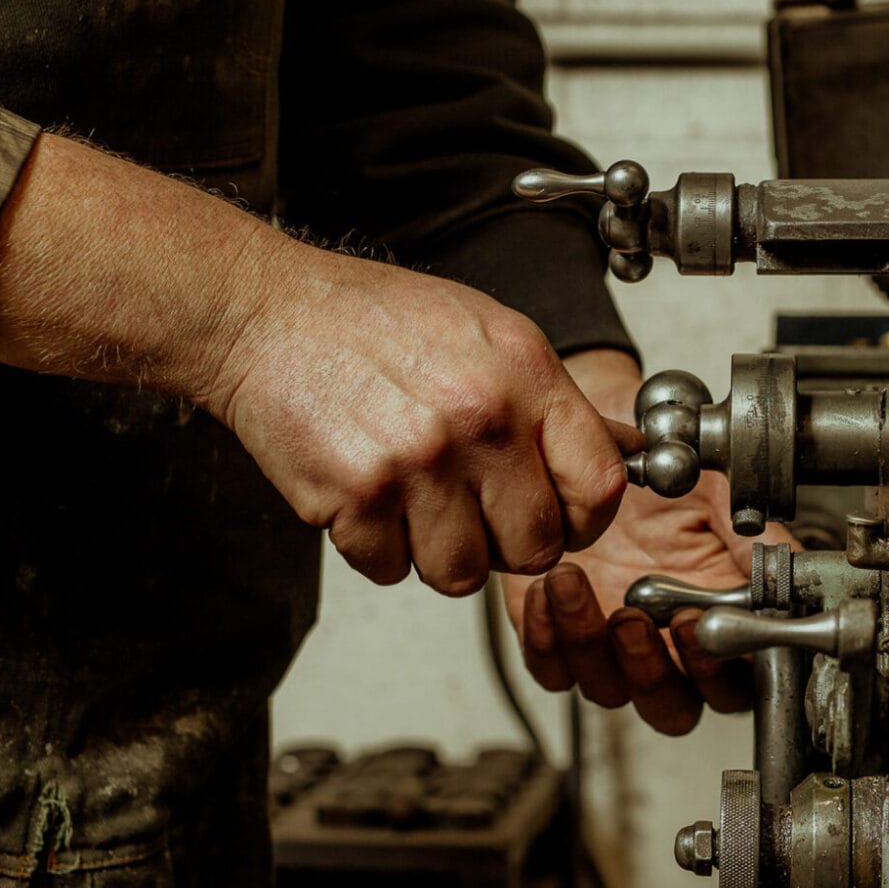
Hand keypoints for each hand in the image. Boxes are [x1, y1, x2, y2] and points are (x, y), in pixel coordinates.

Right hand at [0, 135, 629, 594]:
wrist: (265, 314)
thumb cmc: (373, 320)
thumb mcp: (490, 333)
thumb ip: (554, 400)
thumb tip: (623, 454)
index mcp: (524, 376)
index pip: (600, 487)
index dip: (585, 517)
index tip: (560, 516)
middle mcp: (478, 419)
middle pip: (536, 546)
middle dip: (506, 542)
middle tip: (473, 510)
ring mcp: (416, 462)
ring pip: (462, 573)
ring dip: (438, 551)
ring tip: (415, 500)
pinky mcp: (355, 497)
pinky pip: (389, 569)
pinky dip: (376, 547)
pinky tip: (367, 495)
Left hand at [506, 351, 799, 733]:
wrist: (593, 441)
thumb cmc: (661, 468)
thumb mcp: (717, 494)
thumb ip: (756, 541)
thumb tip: (792, 575)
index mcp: (716, 618)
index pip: (731, 683)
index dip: (715, 668)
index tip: (692, 621)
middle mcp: (666, 643)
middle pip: (670, 707)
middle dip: (650, 672)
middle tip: (633, 618)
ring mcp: (611, 646)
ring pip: (607, 691)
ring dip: (590, 646)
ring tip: (575, 583)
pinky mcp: (557, 636)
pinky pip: (551, 669)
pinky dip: (546, 638)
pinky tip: (548, 589)